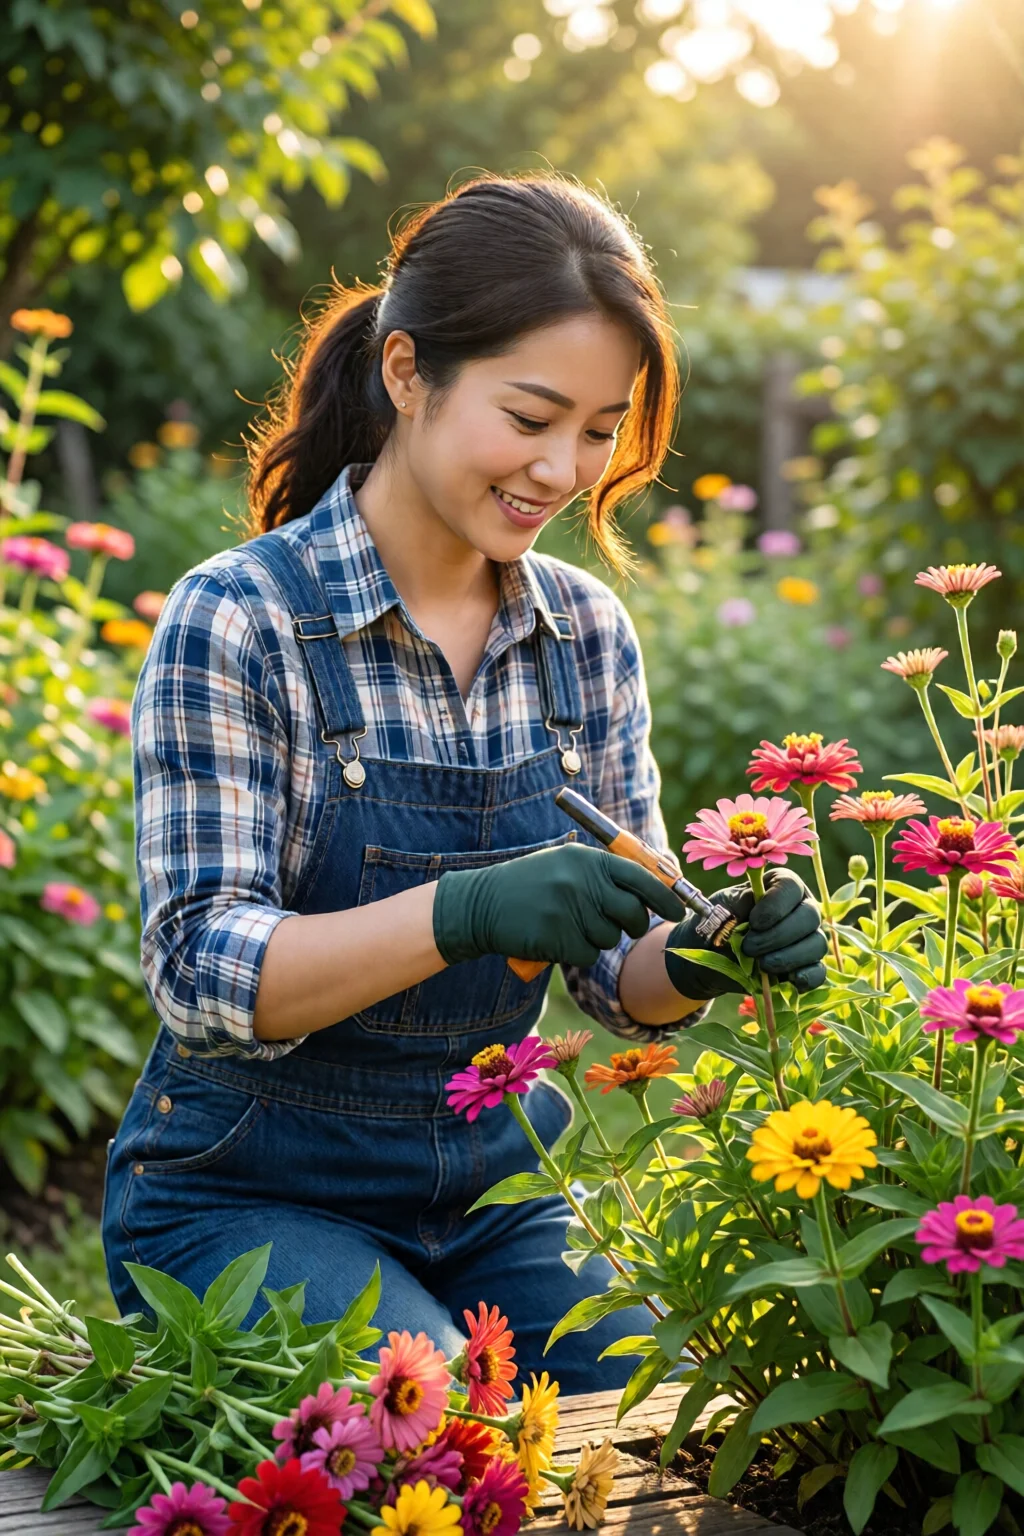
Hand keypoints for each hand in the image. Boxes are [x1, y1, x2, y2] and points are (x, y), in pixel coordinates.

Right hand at [433, 843, 685, 968]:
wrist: (481, 904)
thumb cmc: (531, 885)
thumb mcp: (566, 864)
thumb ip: (606, 873)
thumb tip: (659, 886)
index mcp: (588, 859)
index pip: (643, 877)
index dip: (666, 897)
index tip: (677, 911)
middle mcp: (582, 881)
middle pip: (633, 913)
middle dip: (632, 924)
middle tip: (618, 924)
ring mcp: (570, 910)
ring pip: (610, 938)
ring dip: (597, 938)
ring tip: (570, 925)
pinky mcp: (558, 938)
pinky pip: (589, 955)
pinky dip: (578, 952)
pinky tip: (558, 939)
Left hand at [664, 869, 827, 999]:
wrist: (713, 957)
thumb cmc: (718, 924)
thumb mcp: (720, 909)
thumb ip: (738, 902)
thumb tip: (753, 900)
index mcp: (779, 886)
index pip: (791, 886)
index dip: (776, 905)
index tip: (754, 922)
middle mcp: (801, 908)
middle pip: (810, 916)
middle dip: (779, 935)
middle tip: (750, 947)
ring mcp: (808, 937)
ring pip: (817, 944)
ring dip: (788, 957)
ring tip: (761, 965)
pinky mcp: (807, 965)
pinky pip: (819, 971)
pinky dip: (807, 977)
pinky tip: (790, 980)